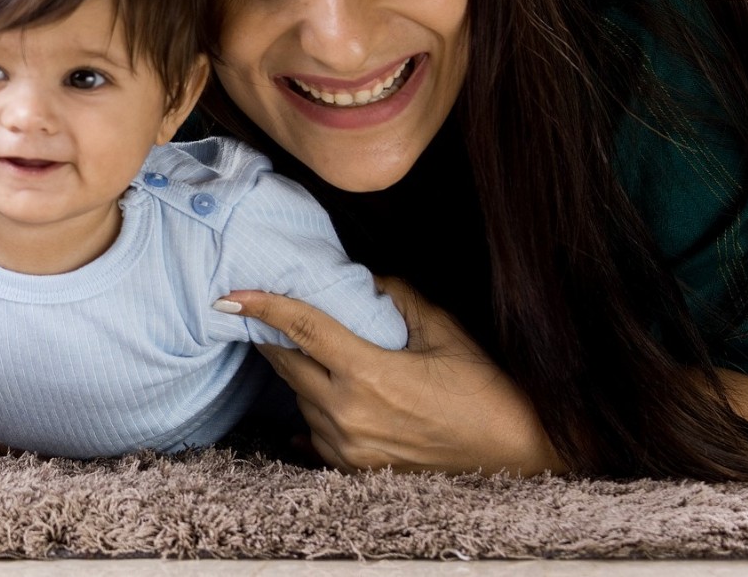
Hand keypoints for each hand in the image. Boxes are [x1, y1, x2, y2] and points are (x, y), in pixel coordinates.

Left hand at [221, 276, 565, 475]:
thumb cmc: (487, 391)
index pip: (302, 330)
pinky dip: (312, 406)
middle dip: (272, 336)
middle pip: (287, 364)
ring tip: (311, 350)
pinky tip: (323, 391)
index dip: (265, 306)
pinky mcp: (352, 468)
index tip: (232, 292)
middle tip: (261, 313)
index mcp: (369, 374)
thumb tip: (363, 279)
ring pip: (298, 398)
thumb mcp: (447, 333)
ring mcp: (347, 446)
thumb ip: (399, 298)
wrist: (515, 456)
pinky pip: (311, 431)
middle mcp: (349, 413)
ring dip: (298, 371)